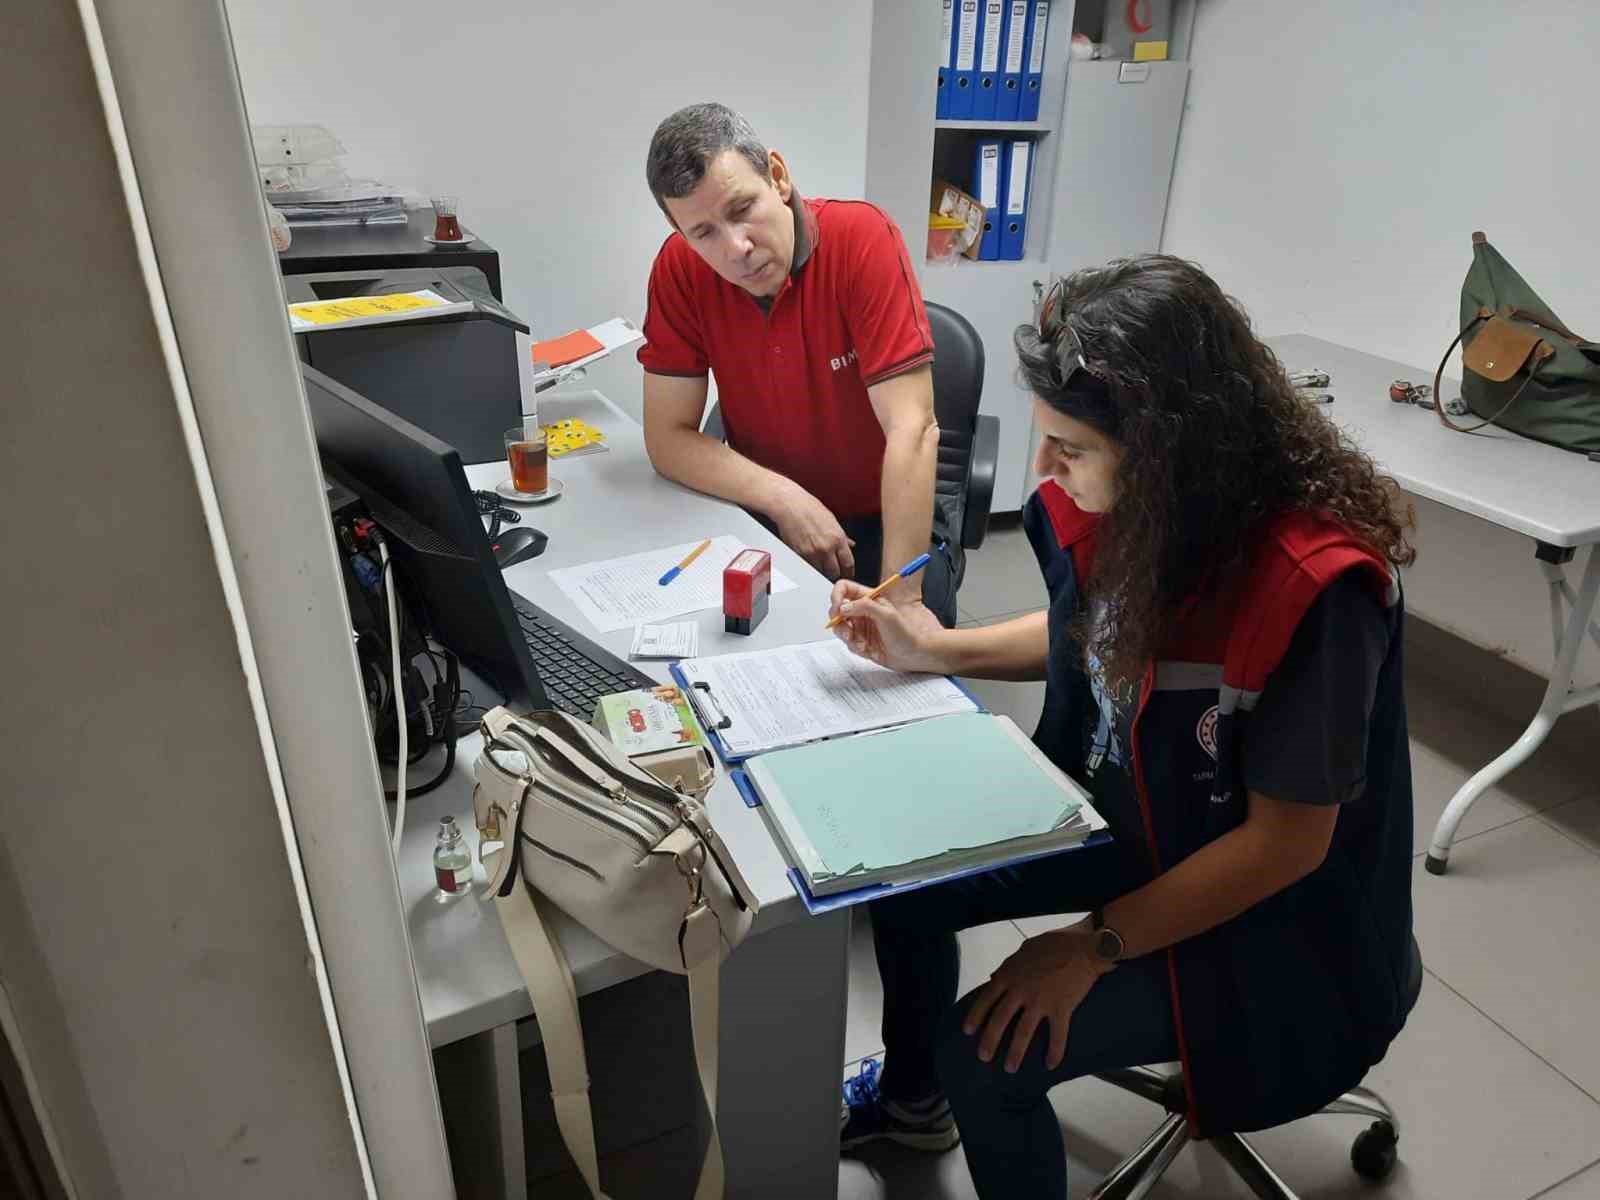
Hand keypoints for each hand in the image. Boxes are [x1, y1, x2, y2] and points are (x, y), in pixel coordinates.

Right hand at [770, 486, 855, 580]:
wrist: (791, 505)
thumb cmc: (810, 509)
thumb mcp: (832, 520)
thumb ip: (842, 536)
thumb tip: (850, 545)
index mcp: (838, 539)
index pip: (848, 564)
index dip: (848, 572)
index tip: (847, 573)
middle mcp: (826, 548)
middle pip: (834, 572)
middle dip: (834, 573)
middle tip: (833, 571)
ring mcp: (812, 553)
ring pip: (820, 572)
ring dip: (821, 570)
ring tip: (820, 564)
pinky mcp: (799, 554)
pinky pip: (807, 566)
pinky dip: (809, 566)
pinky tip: (809, 558)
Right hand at [828, 580, 948, 673]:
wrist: (913, 656)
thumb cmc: (906, 634)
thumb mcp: (887, 615)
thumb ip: (864, 606)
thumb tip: (843, 607)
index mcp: (869, 599)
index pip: (845, 589)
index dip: (837, 596)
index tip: (838, 609)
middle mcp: (863, 611)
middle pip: (838, 610)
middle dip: (839, 621)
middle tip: (847, 630)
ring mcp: (861, 627)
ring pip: (840, 628)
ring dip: (847, 636)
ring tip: (859, 642)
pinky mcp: (861, 641)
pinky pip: (848, 643)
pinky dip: (855, 647)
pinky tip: (867, 648)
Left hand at [963, 927, 1114, 1072]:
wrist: (1084, 946)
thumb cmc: (1055, 943)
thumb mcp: (1024, 950)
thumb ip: (1007, 966)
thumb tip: (993, 977)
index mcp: (1010, 974)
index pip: (986, 999)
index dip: (975, 1016)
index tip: (967, 1031)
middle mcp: (1021, 990)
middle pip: (1000, 1020)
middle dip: (989, 1041)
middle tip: (983, 1057)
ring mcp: (1041, 1001)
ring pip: (1023, 1033)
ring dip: (1015, 1053)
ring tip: (1010, 1068)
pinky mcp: (1062, 1009)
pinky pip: (1057, 1036)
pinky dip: (1054, 1053)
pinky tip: (1050, 1066)